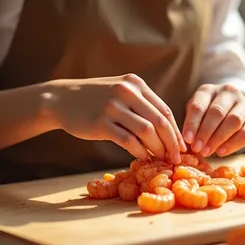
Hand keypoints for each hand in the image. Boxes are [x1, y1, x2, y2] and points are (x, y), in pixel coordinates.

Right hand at [43, 74, 184, 163]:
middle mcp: (126, 91)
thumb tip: (167, 130)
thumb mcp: (120, 91)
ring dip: (158, 149)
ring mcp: (113, 106)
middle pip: (159, 121)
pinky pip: (128, 140)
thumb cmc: (95, 98)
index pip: (164, 109)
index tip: (181, 147)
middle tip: (176, 159)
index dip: (175, 131)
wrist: (62, 99)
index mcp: (135, 83)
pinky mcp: (101, 122)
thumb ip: (141, 104)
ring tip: (161, 160)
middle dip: (171, 143)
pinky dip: (139, 151)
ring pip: (146, 131)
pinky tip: (143, 158)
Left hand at [182, 83, 244, 157]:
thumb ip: (192, 124)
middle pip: (218, 112)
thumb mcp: (196, 113)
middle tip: (197, 148)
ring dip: (219, 138)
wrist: (230, 109)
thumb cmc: (206, 114)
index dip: (192, 123)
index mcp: (209, 90)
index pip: (199, 105)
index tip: (186, 139)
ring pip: (234, 121)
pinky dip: (234, 144)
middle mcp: (229, 93)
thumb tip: (186, 142)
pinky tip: (221, 152)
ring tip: (207, 152)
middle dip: (206, 132)